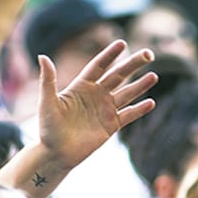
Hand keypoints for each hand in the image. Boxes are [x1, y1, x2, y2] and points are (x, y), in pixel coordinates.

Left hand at [37, 40, 156, 168]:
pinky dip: (139, 110)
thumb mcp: (47, 103)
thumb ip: (48, 80)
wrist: (56, 153)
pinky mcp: (111, 125)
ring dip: (140, 85)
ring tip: (154, 76)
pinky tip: (151, 102)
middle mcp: (96, 95)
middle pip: (118, 76)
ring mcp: (105, 110)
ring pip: (127, 94)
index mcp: (82, 86)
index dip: (110, 55)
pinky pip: (128, 115)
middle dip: (133, 65)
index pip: (99, 66)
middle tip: (149, 54)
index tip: (122, 43)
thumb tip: (42, 57)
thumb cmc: (48, 128)